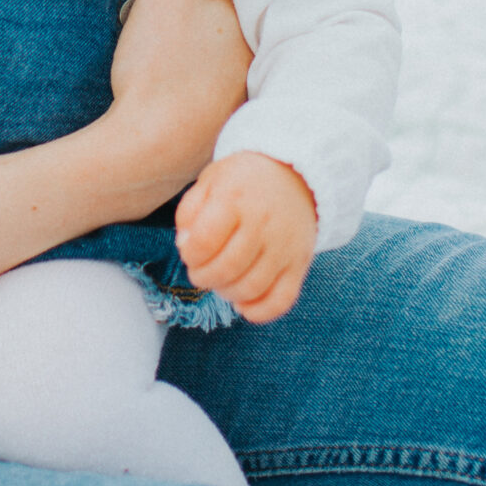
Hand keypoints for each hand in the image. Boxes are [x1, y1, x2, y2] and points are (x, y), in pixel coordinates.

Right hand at [85, 0, 251, 222]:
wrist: (137, 154)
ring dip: (228, 58)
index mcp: (264, 28)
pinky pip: (226, 101)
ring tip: (205, 45)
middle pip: (252, 27)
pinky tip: (195, 90)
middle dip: (236, 17)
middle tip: (210, 7)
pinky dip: (214, 94)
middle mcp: (268, 69)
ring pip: (241, 67)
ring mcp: (248, 108)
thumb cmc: (158, 67)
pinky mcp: (223, 136)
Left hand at [175, 151, 316, 322]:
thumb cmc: (242, 181)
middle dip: (203, 278)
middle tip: (201, 271)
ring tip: (220, 281)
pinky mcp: (300, 263)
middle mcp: (264, 223)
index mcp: (235, 198)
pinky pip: (281, 301)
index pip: (204, 241)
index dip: (190, 254)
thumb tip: (185, 247)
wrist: (296, 174)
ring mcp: (285, 246)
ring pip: (251, 288)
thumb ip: (189, 212)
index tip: (190, 251)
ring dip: (226, 293)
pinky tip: (243, 302)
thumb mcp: (210, 180)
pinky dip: (258, 311)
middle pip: (226, 269)